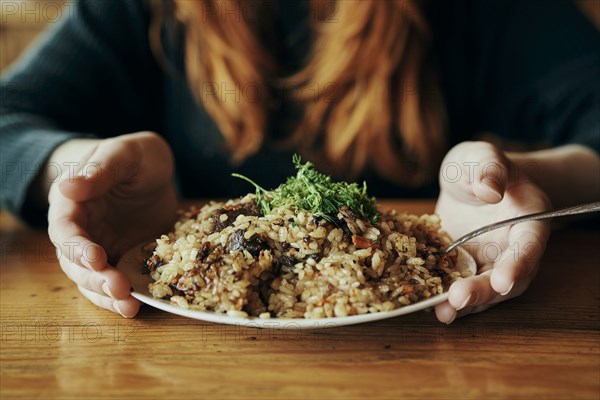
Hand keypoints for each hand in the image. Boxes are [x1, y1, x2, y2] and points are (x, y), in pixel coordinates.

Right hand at [47, 132, 177, 316]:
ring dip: (106, 295)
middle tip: (119, 287)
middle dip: (95, 278)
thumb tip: (67, 187)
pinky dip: (121, 298)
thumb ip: (101, 170)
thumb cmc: (136, 157)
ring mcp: (100, 247)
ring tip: (129, 306)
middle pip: (75, 262)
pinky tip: (135, 307)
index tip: (96, 257)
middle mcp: (81, 230)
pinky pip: (115, 283)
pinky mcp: (122, 259)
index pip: (65, 229)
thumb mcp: (125, 154)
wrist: (153, 171)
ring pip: (91, 279)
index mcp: (72, 202)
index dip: (78, 246)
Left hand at [434, 141, 551, 322]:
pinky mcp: (465, 269)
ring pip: (484, 291)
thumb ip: (488, 168)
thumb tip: (489, 190)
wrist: (469, 180)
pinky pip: (459, 287)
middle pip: (506, 278)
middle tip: (458, 300)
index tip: (503, 281)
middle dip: (484, 292)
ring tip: (441, 312)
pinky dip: (445, 297)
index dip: (517, 265)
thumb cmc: (480, 165)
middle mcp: (513, 248)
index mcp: (529, 219)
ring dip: (464, 305)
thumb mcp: (482, 156)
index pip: (528, 246)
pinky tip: (426, 304)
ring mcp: (489, 262)